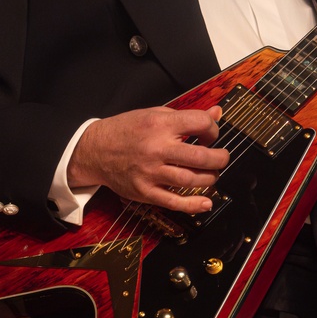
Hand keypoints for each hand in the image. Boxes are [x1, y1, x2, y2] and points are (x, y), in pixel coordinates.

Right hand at [67, 105, 228, 213]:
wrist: (95, 150)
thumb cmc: (127, 130)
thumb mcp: (155, 113)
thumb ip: (186, 116)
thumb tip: (216, 113)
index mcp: (160, 124)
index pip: (199, 123)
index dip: (213, 129)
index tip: (210, 135)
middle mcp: (157, 148)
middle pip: (200, 157)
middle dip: (220, 158)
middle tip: (221, 158)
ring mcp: (151, 172)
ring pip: (191, 180)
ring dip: (210, 178)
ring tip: (211, 174)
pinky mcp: (145, 191)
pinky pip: (173, 202)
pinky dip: (193, 205)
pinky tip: (206, 202)